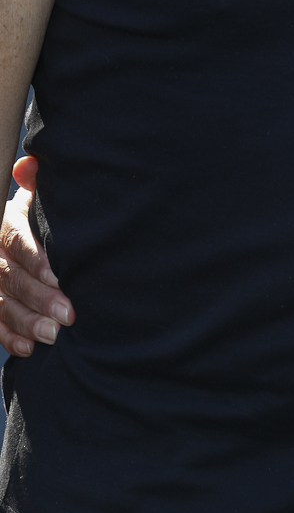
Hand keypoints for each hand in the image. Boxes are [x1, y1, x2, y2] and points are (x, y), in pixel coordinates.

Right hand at [0, 156, 73, 355]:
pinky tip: (28, 348)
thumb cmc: (35, 215)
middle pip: (12, 278)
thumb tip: (29, 164)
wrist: (11, 237)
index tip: (63, 277)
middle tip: (68, 315)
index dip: (39, 261)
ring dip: (26, 323)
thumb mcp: (34, 197)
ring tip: (53, 336)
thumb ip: (34, 182)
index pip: (18, 243)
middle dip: (40, 299)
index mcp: (3, 223)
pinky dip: (9, 337)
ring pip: (1, 304)